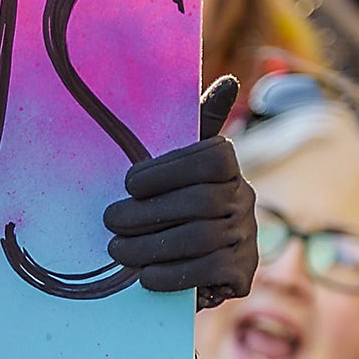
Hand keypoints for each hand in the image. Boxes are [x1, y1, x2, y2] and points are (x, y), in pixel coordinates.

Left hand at [103, 76, 256, 308]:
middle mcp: (245, 199)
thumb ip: (194, 127)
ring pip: (199, 238)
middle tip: (110, 221)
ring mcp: (247, 238)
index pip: (209, 159)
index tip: (129, 184)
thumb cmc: (170, 206)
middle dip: (145, 214)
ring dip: (149, 246)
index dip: (165, 171)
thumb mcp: (174, 168)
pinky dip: (169, 274)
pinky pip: (207, 271)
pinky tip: (145, 276)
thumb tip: (228, 83)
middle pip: (199, 202)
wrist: (192, 269)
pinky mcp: (242, 273)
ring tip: (118, 250)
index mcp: (229, 167)